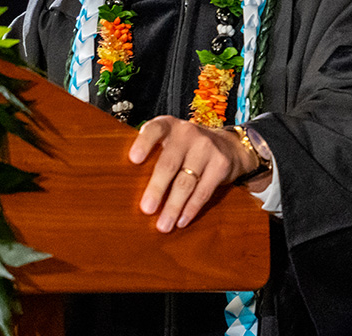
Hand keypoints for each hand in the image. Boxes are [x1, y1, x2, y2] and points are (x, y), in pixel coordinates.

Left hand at [128, 116, 258, 232]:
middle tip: (146, 209)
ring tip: (163, 225)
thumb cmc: (185, 147)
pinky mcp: (221, 164)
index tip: (133, 159)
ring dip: (173, 207)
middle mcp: (187, 133)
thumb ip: (153, 152)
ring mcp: (206, 147)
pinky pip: (203, 191)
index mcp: (168, 126)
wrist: (227, 145)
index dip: (143, 143)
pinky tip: (181, 220)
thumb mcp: (169, 140)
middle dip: (156, 188)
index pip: (154, 130)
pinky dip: (191, 209)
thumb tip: (124, 185)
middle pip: (169, 164)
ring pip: (186, 182)